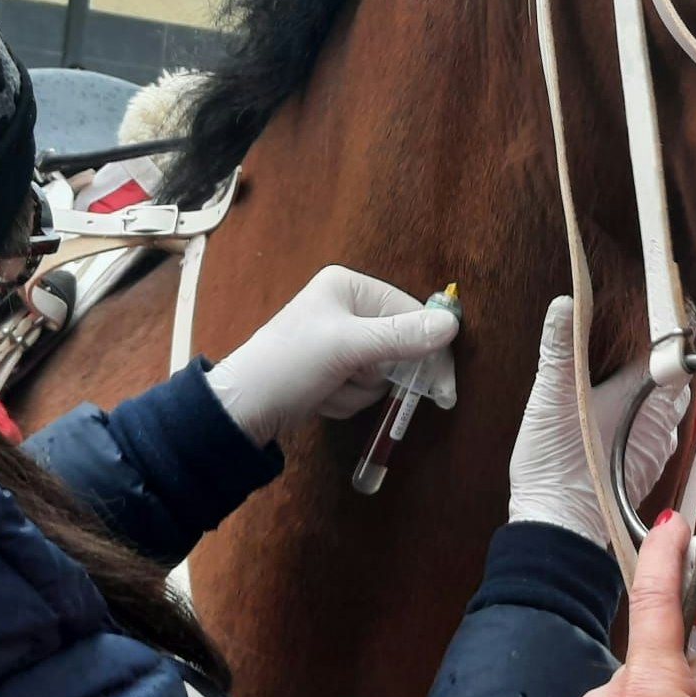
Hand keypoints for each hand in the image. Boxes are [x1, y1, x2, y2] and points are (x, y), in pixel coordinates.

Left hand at [208, 266, 458, 445]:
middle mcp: (347, 308)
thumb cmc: (290, 364)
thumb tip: (453, 323)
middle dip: (377, 373)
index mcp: (349, 287)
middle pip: (399, 345)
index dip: (429, 349)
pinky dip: (345, 399)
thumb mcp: (348, 347)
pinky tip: (319, 397)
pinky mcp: (333, 371)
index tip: (443, 387)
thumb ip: (402, 336)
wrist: (242, 410)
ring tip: (326, 387)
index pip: (410, 311)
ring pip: (381, 373)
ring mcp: (340, 342)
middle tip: (358, 381)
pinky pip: (362, 389)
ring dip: (358, 390)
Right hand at [509, 297, 688, 547]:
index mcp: (649, 399)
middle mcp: (663, 424)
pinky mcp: (644, 468)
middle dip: (658, 361)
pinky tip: (616, 413)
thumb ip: (560, 348)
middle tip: (633, 340)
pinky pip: (654, 430)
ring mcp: (656, 448)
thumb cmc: (558, 463)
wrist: (558, 526)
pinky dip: (642, 415)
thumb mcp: (552, 397)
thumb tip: (564, 305)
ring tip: (624, 374)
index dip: (667, 333)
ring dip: (651, 390)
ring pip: (666, 406)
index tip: (656, 310)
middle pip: (674, 380)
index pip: (674, 355)